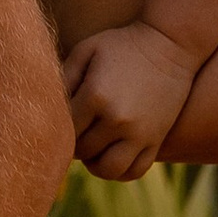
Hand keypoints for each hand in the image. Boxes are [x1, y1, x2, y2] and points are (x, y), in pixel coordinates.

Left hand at [63, 20, 201, 181]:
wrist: (171, 44)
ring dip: (95, 163)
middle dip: (75, 143)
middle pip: (83, 151)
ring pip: (108, 170)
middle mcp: (117, 119)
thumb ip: (63, 78)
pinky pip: (134, 171)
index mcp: (95, 96)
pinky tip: (112, 155)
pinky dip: (119, 171)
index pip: (64, 130)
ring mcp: (140, 133)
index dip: (58, 127)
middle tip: (77, 129)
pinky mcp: (156, 139)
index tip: (61, 118)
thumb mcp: (86, 50)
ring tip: (94, 147)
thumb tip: (46, 107)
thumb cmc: (121, 45)